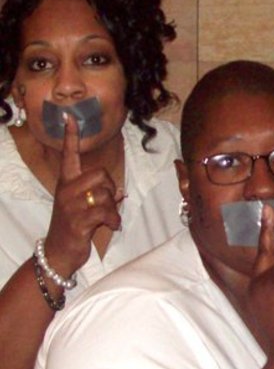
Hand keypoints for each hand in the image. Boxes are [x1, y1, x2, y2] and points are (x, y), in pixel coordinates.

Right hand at [45, 114, 122, 276]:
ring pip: (105, 195)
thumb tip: (120, 192)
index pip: (69, 155)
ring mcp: (71, 205)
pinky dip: (114, 220)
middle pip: (100, 174)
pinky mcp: (78, 221)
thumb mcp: (84, 206)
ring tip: (107, 219)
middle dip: (111, 188)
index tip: (70, 117)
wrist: (59, 251)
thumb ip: (100, 195)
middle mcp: (66, 190)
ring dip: (113, 209)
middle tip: (108, 203)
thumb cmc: (74, 226)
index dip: (71, 136)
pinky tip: (111, 226)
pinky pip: (105, 212)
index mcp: (66, 183)